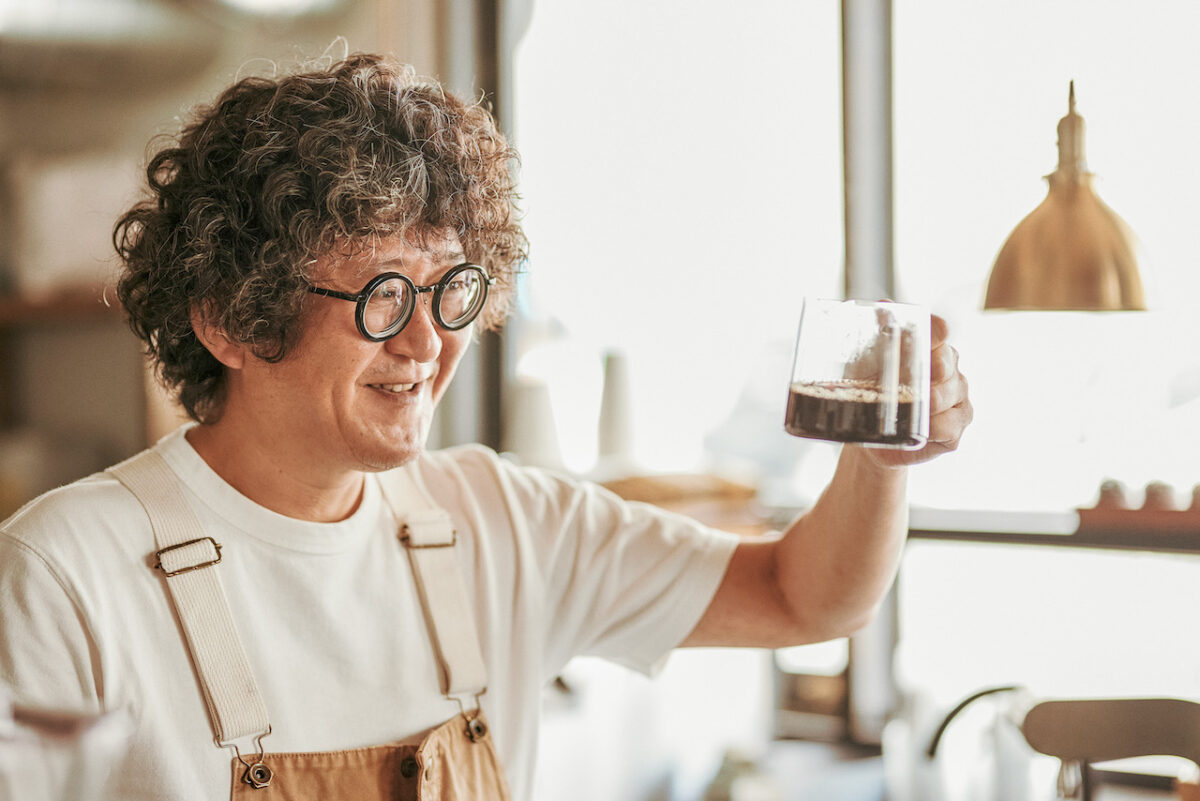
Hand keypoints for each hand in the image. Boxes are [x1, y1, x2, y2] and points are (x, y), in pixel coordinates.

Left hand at [862, 313, 971, 467]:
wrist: (871, 434)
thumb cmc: (873, 392)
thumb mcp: (868, 364)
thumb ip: (876, 333)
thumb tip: (884, 304)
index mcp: (933, 348)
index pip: (939, 330)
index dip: (935, 330)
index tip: (930, 334)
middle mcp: (951, 370)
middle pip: (945, 363)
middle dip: (927, 371)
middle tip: (906, 381)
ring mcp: (958, 399)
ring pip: (946, 396)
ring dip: (925, 404)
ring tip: (904, 411)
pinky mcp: (956, 428)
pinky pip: (948, 426)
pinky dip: (932, 428)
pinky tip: (921, 429)